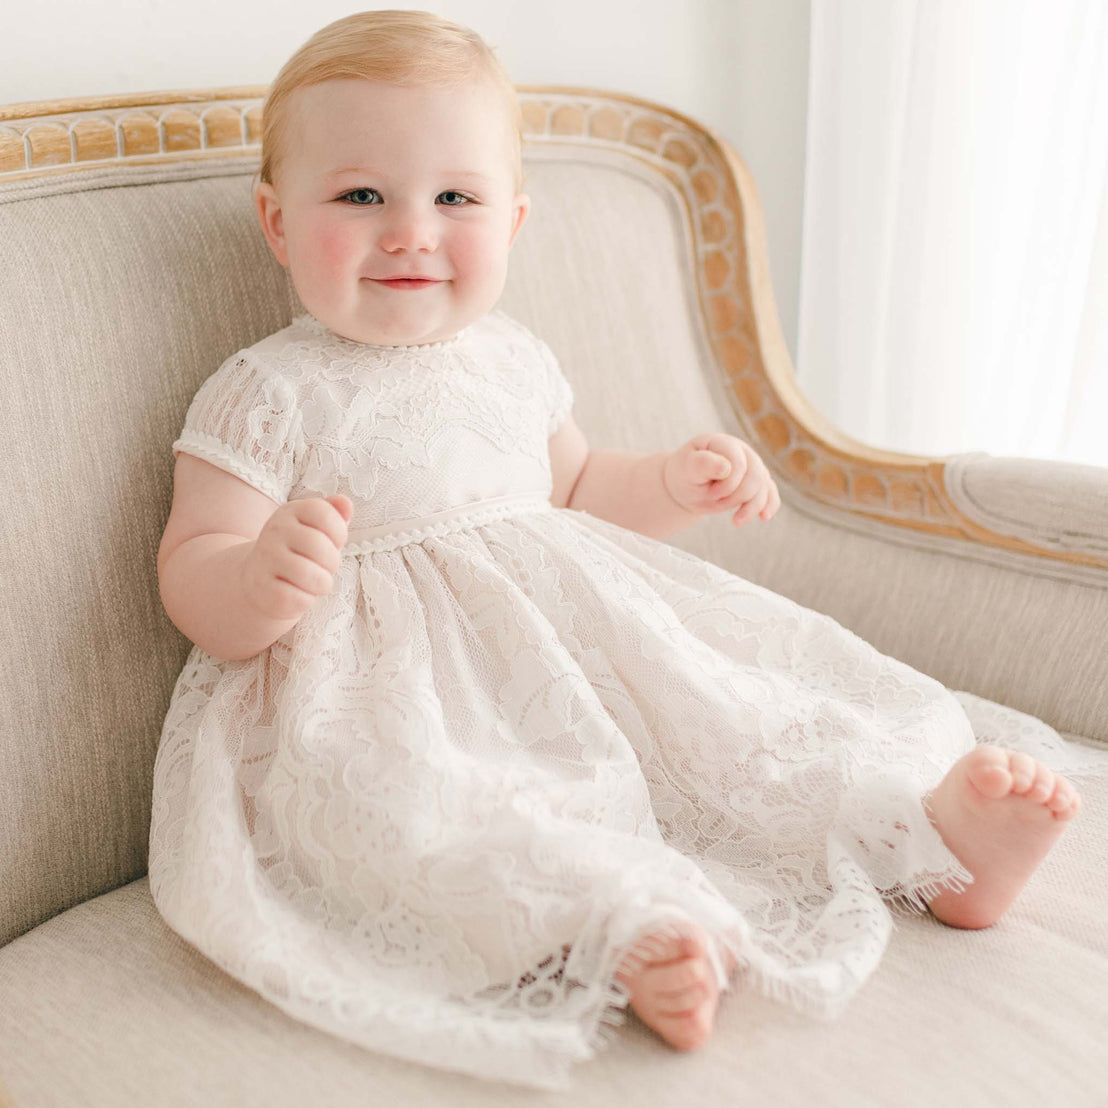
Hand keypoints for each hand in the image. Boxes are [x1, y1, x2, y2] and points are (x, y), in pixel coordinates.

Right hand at [241, 494, 353, 620]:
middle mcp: (274, 530)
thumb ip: (333, 514)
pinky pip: (300, 599)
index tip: (332, 542)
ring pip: (314, 577)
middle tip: (324, 567)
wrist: (256, 578)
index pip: (325, 514)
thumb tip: (346, 503)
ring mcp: (266, 559)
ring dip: (323, 584)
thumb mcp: (315, 528)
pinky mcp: (262, 588)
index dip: (338, 533)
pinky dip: (307, 601)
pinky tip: (298, 594)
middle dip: (332, 563)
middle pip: (321, 548)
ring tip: (315, 581)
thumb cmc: (298, 552)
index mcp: (290, 511)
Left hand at [662, 433, 779, 525]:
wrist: (686, 486)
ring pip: (764, 487)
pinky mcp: (758, 482)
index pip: (738, 464)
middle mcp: (742, 451)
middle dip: (736, 496)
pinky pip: (770, 493)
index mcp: (723, 443)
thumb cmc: (685, 475)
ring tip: (736, 521)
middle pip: (755, 476)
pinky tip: (764, 518)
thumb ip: (703, 464)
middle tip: (715, 501)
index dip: (726, 485)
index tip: (707, 491)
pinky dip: (769, 506)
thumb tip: (726, 467)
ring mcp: (753, 465)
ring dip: (750, 507)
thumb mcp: (686, 470)